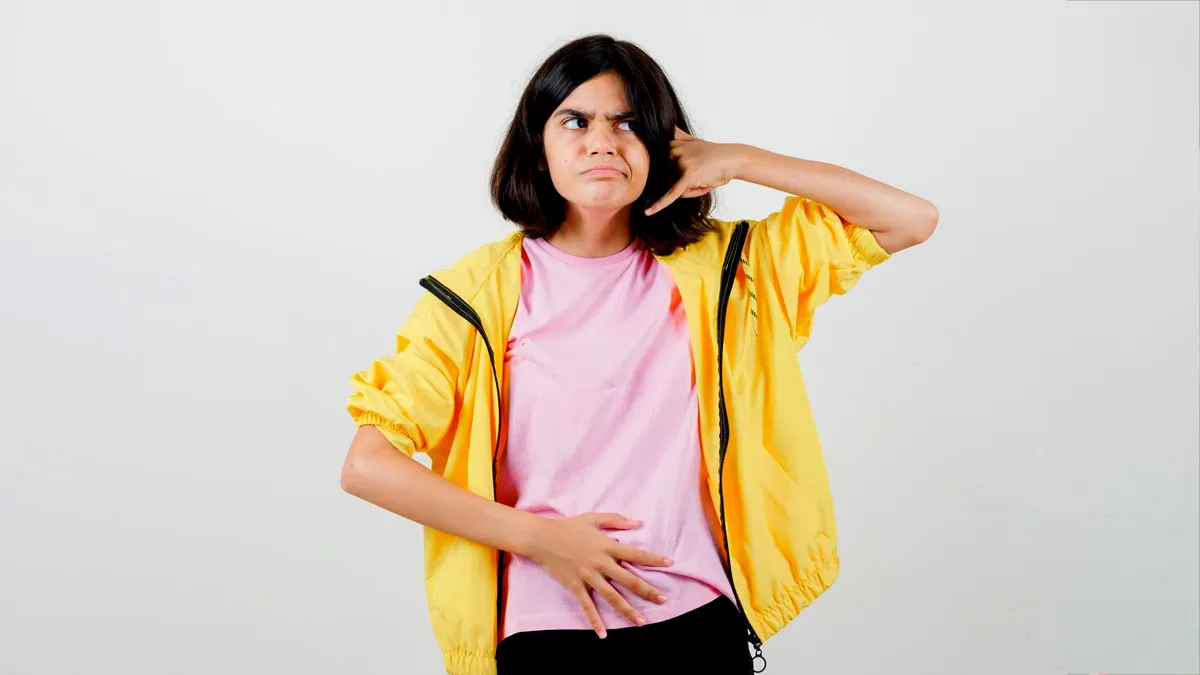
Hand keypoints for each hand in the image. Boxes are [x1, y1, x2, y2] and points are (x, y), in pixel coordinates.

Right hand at [524, 512, 671, 637]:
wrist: (542, 538)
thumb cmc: (569, 526)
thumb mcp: (593, 518)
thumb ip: (616, 519)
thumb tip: (637, 523)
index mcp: (606, 545)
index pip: (635, 554)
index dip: (653, 559)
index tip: (670, 563)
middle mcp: (600, 563)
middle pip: (628, 580)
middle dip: (647, 591)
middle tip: (663, 601)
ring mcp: (587, 576)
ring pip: (611, 597)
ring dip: (627, 610)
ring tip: (641, 621)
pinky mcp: (575, 586)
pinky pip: (587, 606)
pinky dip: (595, 620)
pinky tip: (603, 634)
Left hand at [644, 128, 746, 215]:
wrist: (732, 159)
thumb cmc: (713, 154)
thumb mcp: (692, 140)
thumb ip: (677, 135)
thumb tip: (666, 126)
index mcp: (672, 145)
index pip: (664, 169)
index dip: (679, 174)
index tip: (694, 166)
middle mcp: (674, 151)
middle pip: (669, 179)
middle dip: (684, 183)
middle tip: (702, 173)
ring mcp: (680, 163)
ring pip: (676, 189)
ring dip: (691, 189)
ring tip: (705, 178)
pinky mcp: (686, 177)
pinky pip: (671, 194)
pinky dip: (659, 205)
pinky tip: (648, 212)